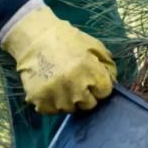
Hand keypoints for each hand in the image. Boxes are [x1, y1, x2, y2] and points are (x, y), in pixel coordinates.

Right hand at [0, 6, 116, 114]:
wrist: (34, 36)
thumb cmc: (66, 39)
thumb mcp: (93, 46)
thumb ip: (108, 66)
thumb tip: (113, 83)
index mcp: (89, 72)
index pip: (104, 92)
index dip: (99, 85)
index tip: (91, 78)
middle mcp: (74, 87)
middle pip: (89, 105)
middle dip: (86, 95)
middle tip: (75, 80)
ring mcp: (56, 96)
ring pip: (70, 109)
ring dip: (68, 100)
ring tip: (61, 82)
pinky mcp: (40, 101)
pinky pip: (52, 110)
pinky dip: (52, 102)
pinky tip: (50, 87)